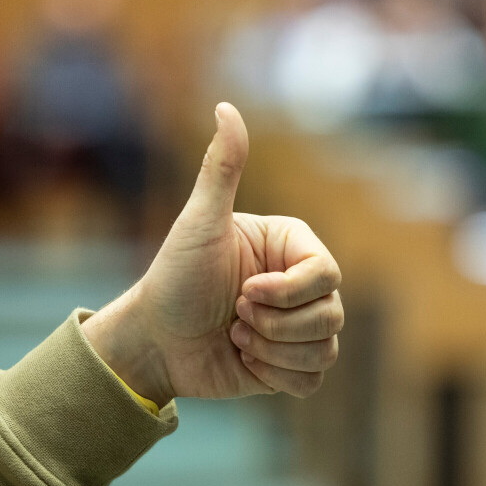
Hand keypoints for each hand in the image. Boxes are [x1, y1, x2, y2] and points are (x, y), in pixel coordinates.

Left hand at [82, 102, 342, 406]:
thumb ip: (222, 167)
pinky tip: (244, 359)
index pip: (327, 274)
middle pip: (332, 315)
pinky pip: (313, 380)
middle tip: (232, 314)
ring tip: (235, 335)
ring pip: (325, 349)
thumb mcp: (199, 222)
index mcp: (294, 249)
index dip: (286, 293)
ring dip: (271, 351)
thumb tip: (225, 106)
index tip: (242, 292)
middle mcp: (304, 285)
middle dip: (273, 325)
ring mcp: (302, 326)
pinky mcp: (293, 363)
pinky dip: (275, 376)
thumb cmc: (174, 276)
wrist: (153, 340)